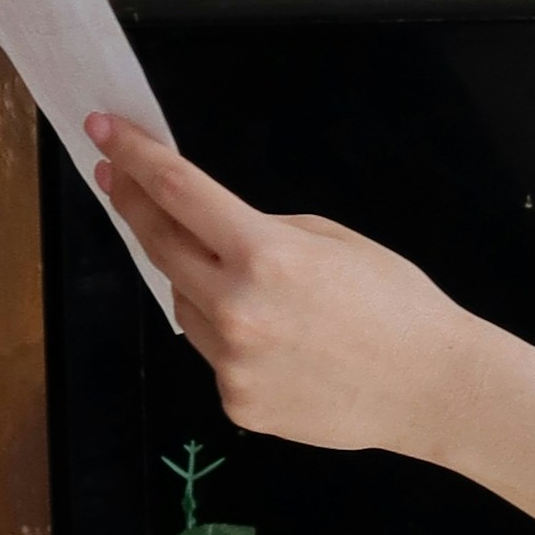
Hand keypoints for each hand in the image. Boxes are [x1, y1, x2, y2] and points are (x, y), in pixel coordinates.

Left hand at [87, 120, 473, 456]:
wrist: (431, 386)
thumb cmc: (395, 304)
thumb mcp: (330, 238)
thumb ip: (261, 229)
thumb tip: (207, 230)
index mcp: (265, 253)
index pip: (177, 191)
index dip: (135, 156)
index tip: (104, 132)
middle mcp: (236, 307)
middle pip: (158, 244)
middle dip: (134, 205)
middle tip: (118, 178)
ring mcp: (232, 361)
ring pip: (184, 304)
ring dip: (199, 283)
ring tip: (262, 293)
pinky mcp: (236, 402)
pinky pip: (214, 354)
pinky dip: (232, 339)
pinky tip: (284, 345)